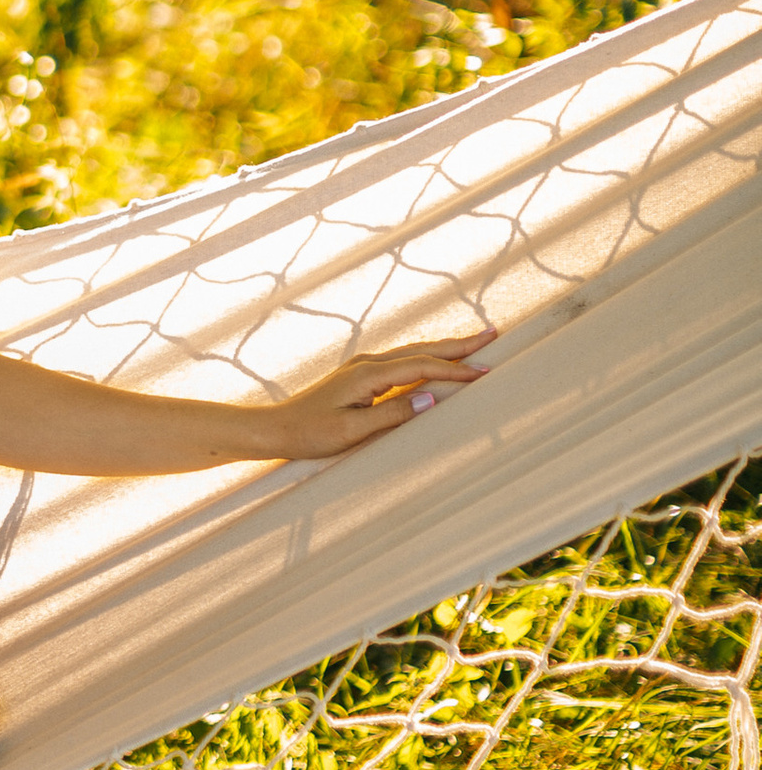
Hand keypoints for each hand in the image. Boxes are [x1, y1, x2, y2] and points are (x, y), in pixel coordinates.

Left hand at [265, 327, 496, 459]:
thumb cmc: (311, 433)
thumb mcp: (352, 431)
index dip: (455, 369)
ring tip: (475, 344)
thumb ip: (392, 415)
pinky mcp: (361, 376)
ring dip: (445, 349)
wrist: (277, 428)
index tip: (484, 371)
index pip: (422, 366)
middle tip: (493, 335)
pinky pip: (403, 362)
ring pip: (414, 353)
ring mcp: (364, 367)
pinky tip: (437, 360)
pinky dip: (427, 358)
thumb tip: (431, 398)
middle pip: (422, 350)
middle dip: (458, 344)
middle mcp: (368, 364)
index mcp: (368, 374)